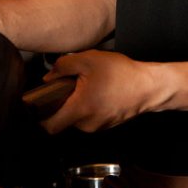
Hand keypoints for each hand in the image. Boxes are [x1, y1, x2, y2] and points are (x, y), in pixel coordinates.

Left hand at [39, 49, 167, 135]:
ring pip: (76, 118)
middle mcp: (87, 124)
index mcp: (79, 110)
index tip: (38, 105)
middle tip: (67, 87)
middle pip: (62, 120)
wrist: (149, 86)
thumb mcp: (87, 60)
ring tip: (86, 86)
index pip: (49, 127)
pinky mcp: (107, 124)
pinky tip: (97, 91)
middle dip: (61, 104)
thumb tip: (49, 77)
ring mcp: (98, 126)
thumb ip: (62, 67)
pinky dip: (88, 106)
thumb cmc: (122, 74)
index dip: (39, 117)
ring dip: (75, 104)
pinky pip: (89, 117)